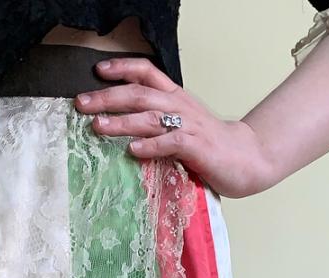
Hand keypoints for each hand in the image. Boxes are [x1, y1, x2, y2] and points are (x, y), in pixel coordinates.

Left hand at [75, 57, 276, 198]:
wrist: (247, 158)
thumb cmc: (209, 145)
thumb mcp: (181, 125)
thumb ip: (157, 122)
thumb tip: (123, 125)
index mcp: (175, 97)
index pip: (146, 72)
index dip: (121, 68)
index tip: (97, 72)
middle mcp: (180, 106)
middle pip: (139, 93)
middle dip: (108, 97)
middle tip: (82, 102)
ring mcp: (189, 125)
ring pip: (150, 117)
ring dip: (122, 121)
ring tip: (98, 126)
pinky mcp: (197, 147)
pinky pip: (170, 143)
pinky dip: (150, 146)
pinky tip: (133, 151)